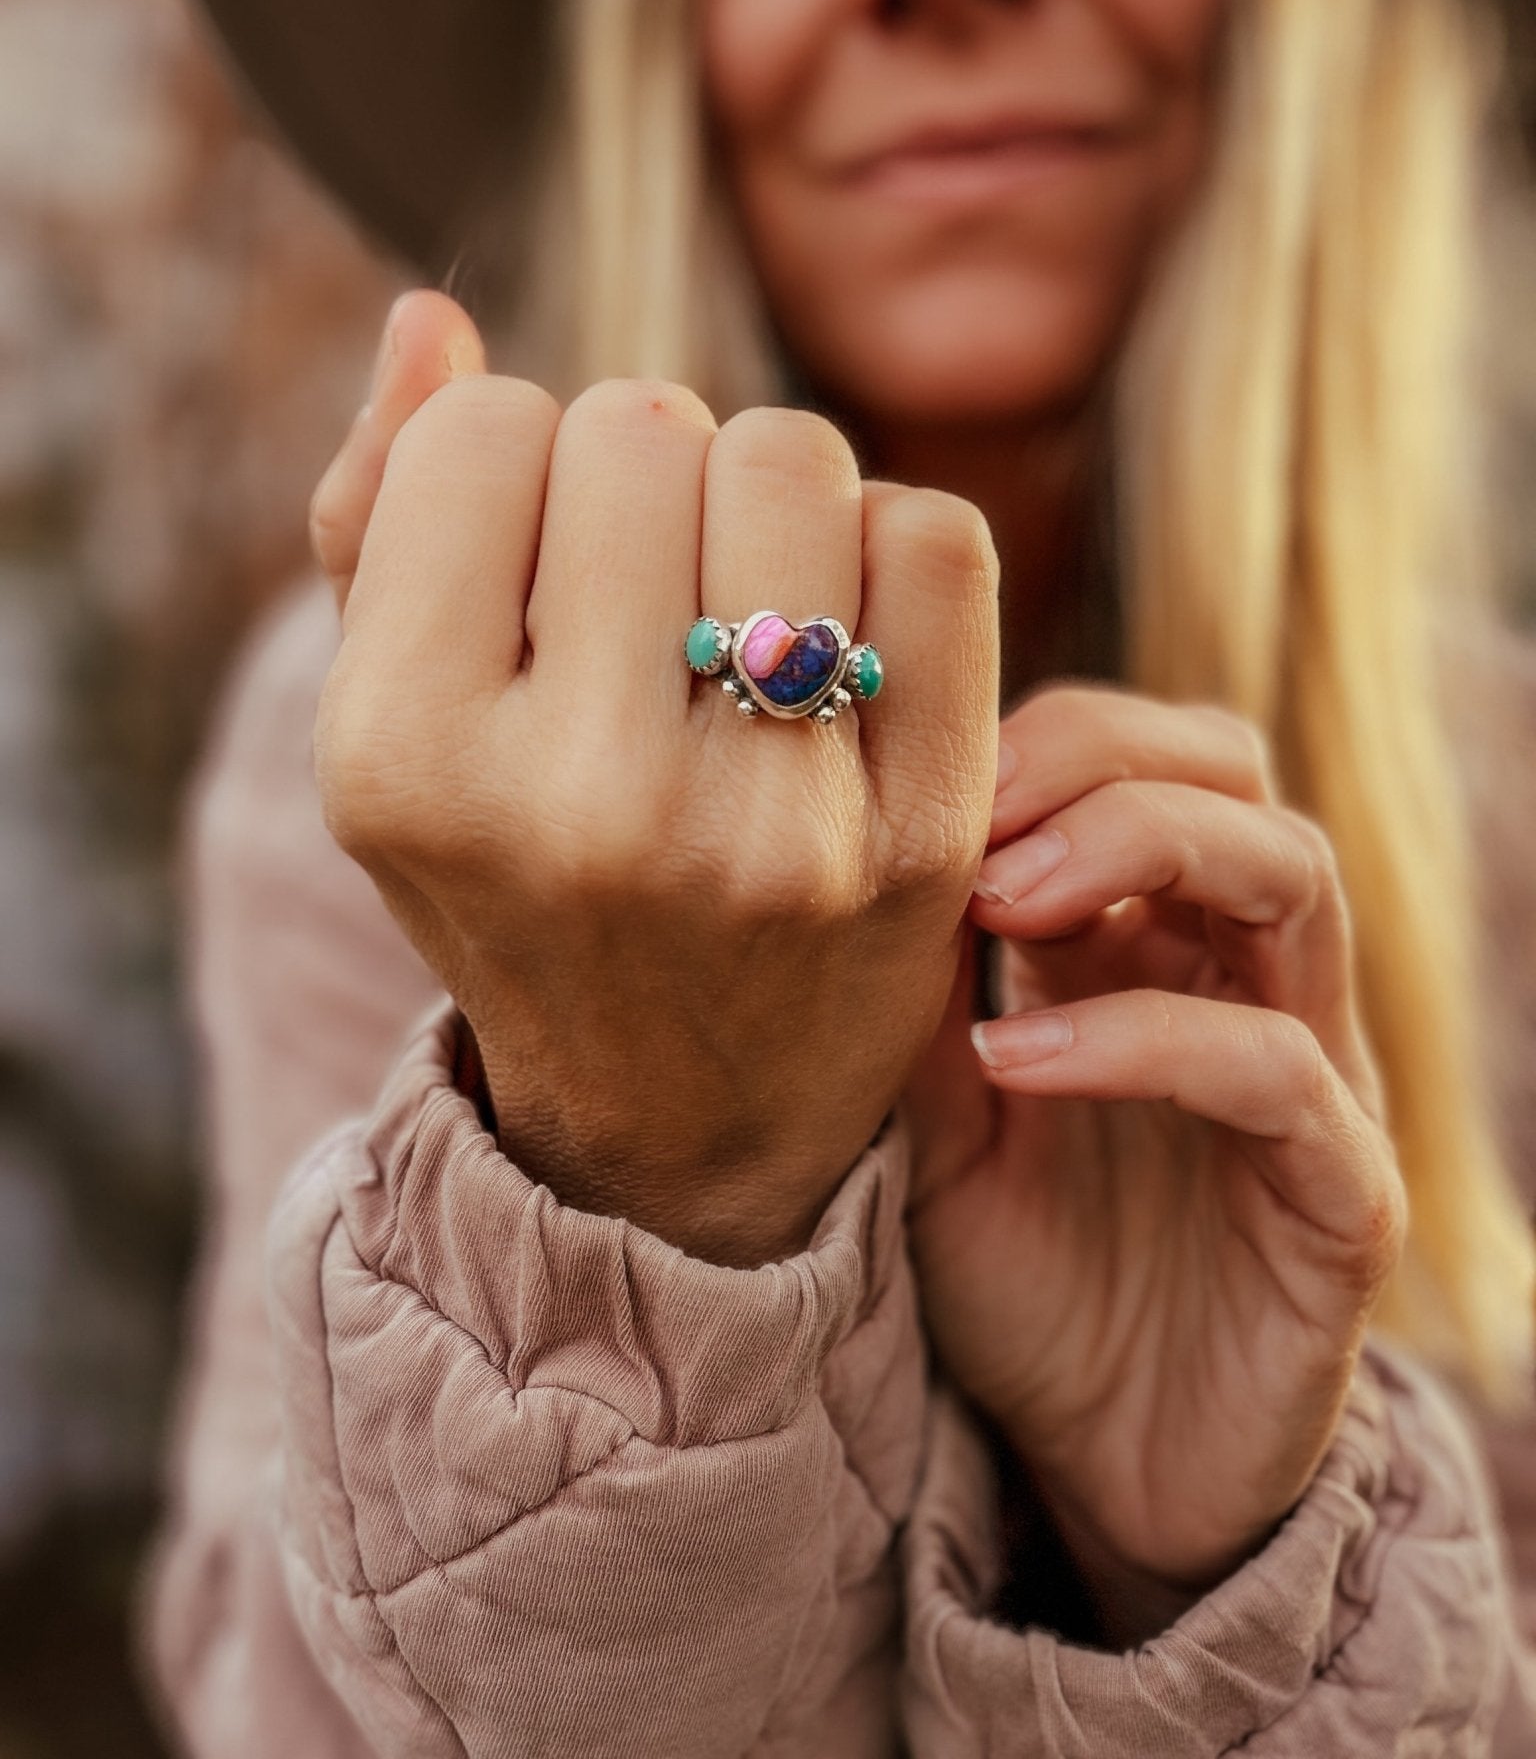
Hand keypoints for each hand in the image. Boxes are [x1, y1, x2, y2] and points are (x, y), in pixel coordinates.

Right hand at [308, 293, 1001, 1265]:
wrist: (686, 1117)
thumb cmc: (518, 873)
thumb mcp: (396, 729)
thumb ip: (378, 517)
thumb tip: (431, 314)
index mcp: (405, 763)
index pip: (483, 431)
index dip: (508, 459)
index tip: (527, 558)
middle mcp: (583, 803)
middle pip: (644, 424)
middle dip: (641, 466)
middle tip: (642, 580)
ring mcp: (769, 829)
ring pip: (794, 458)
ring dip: (765, 491)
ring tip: (737, 596)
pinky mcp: (922, 834)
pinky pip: (932, 540)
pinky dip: (885, 549)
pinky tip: (839, 638)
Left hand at [903, 684, 1406, 1643]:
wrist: (1109, 1473)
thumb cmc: (1023, 1280)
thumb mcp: (930, 1119)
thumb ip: (910, 994)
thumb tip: (841, 850)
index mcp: (1144, 939)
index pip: (1134, 755)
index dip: (1036, 739)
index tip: (912, 773)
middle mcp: (1239, 977)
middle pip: (1229, 771)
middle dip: (1100, 756)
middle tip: (972, 820)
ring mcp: (1309, 1074)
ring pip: (1290, 875)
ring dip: (1139, 848)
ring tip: (999, 900)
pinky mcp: (1339, 1191)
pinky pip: (1275, 1070)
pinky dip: (1142, 1040)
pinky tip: (1016, 1061)